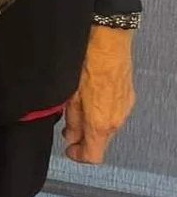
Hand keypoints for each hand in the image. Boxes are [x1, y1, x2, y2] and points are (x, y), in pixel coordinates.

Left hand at [63, 26, 134, 163]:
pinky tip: (91, 98)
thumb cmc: (88, 62)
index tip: (69, 149)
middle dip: (83, 139)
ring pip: (107, 127)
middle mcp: (116, 120)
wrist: (108, 41)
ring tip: (77, 109)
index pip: (93, 156)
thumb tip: (71, 135)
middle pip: (100, 142)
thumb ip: (72, 119)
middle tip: (69, 128)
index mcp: (100, 123)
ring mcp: (124, 108)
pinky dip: (102, 112)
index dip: (78, 156)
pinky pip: (114, 112)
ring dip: (93, 124)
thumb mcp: (70, 93)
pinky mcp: (128, 96)